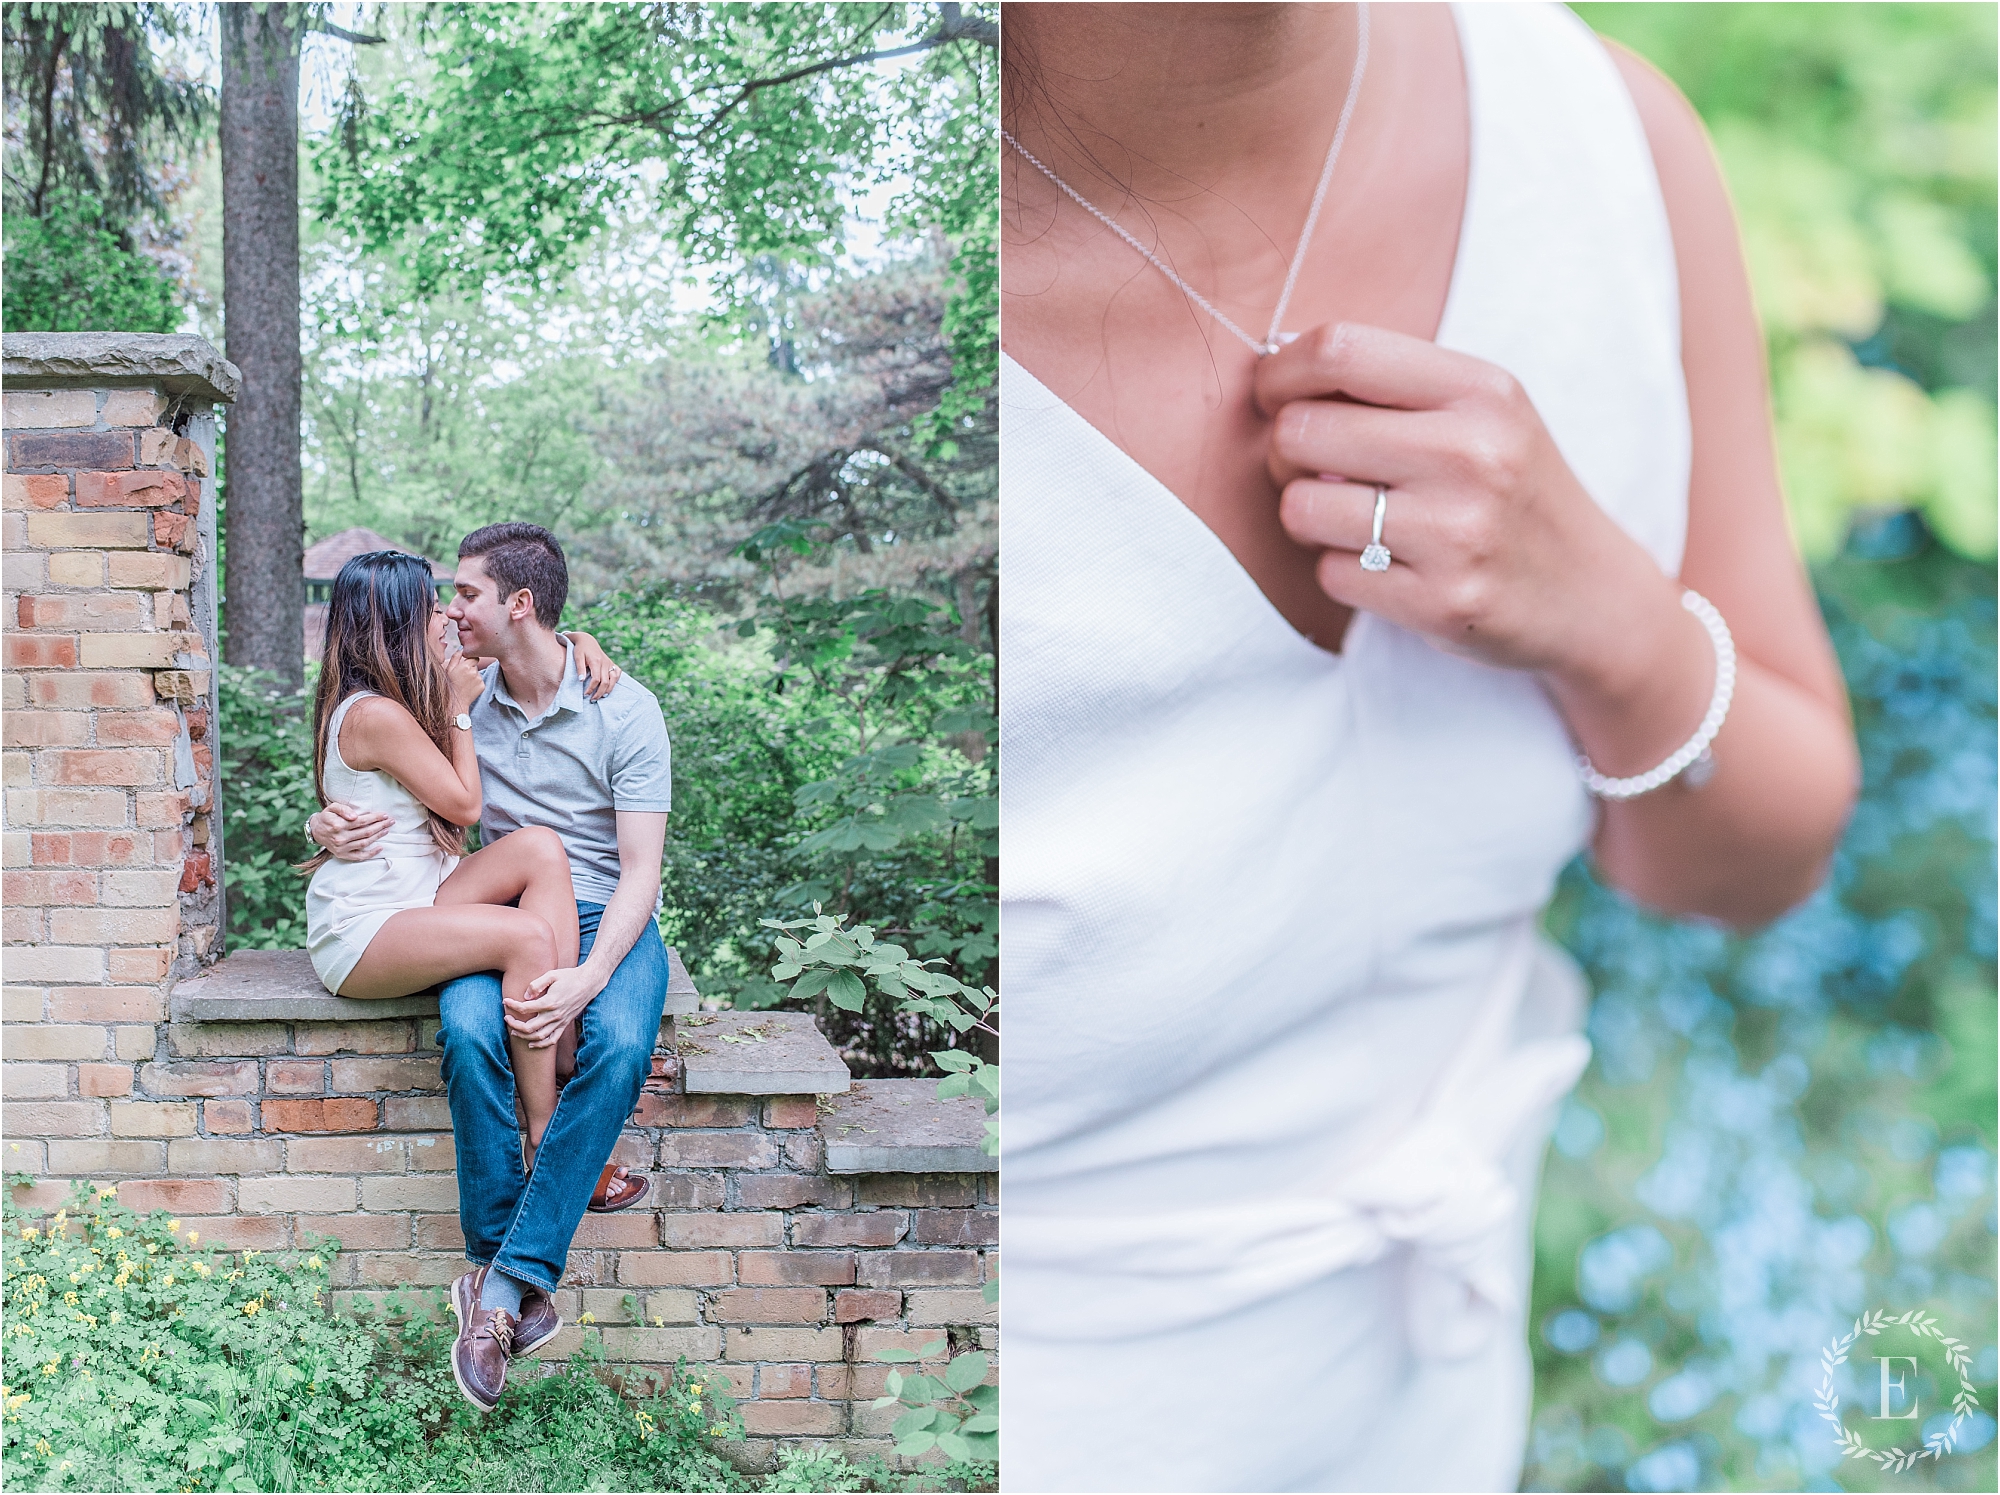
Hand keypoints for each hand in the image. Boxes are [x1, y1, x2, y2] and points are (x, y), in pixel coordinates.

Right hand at [309, 800, 391, 861]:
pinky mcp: (342, 855)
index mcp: (338, 825)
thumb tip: (355, 816)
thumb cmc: (327, 817)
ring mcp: (341, 848)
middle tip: (391, 821)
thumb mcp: (332, 808)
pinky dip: (371, 853)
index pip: (361, 821)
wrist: (316, 830)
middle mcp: (340, 838)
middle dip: (380, 826)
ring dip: (378, 836)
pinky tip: (380, 847)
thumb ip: (343, 809)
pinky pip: (359, 856)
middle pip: (365, 832)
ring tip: (387, 830)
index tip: (385, 815)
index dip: (375, 818)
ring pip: (364, 842)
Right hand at [445, 652, 484, 712]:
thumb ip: (455, 657)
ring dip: (473, 676)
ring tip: (464, 683)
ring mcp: (479, 679)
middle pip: (475, 666)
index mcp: (465, 666)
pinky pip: (480, 681)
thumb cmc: (449, 684)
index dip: (469, 661)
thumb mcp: (448, 669)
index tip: (465, 665)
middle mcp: (474, 672)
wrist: (454, 702)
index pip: (474, 657)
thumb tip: (461, 648)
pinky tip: (468, 688)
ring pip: (478, 673)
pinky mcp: (482, 686)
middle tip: (462, 677)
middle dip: (470, 669)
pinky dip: (476, 683)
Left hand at [504, 966, 603, 1048]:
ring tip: (514, 1031)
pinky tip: (531, 1043)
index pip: (525, 1008)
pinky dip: (540, 1044)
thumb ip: (537, 984)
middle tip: (506, 1018)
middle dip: (514, 1024)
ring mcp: (560, 1021)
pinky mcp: (565, 1024)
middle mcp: (555, 1015)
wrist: (589, 982)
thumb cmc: (570, 976)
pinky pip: (552, 1040)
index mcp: (550, 1002)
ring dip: (524, 1036)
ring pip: (538, 1036)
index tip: (505, 1001)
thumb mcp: (552, 974)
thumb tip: (525, 996)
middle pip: (529, 1027)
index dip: (512, 1005)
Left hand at [564, 631, 622, 702]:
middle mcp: (605, 663)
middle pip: (606, 682)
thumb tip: (581, 680)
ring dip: (609, 689)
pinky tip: (610, 686)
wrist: (587, 640)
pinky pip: (617, 673)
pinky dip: (615, 681)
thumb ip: (580, 668)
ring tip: (602, 696)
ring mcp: (610, 663)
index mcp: (596, 661)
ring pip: (613, 679)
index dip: (591, 688)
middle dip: (599, 693)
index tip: (585, 694)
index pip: (596, 679)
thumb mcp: (577, 657)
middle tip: (593, 699)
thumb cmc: (580, 649)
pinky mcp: (611, 663)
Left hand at [1256, 322, 1684, 694]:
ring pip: (1301, 507)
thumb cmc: (1511, 491)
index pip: (1338, 349)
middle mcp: (1473, 454)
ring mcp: (1459, 533)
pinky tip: (1389, 567)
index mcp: (1480, 390)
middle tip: (1314, 468)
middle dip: (1285, 452)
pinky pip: (1331, 574)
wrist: (1593, 596)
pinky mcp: (1443, 602)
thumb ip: (1390, 387)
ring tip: (1355, 520)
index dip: (1279, 372)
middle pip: (1302, 430)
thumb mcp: (1482, 413)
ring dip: (1309, 517)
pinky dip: (1343, 572)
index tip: (1275, 395)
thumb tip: (1271, 375)